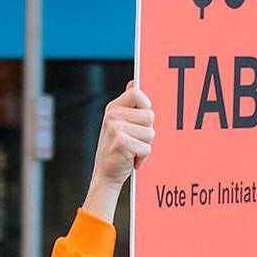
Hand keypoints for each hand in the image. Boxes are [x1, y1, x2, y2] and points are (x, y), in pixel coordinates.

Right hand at [81, 83, 153, 221]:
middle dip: (147, 131)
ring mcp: (116, 129)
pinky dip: (143, 157)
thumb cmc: (117, 149)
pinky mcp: (123, 143)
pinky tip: (130, 159)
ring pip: (151, 133)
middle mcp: (112, 116)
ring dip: (145, 145)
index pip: (137, 93)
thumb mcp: (120, 123)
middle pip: (150, 116)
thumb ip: (129, 104)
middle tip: (133, 140)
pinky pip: (147, 147)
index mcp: (113, 108)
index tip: (139, 119)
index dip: (145, 106)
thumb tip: (134, 81)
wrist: (105, 175)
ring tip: (131, 150)